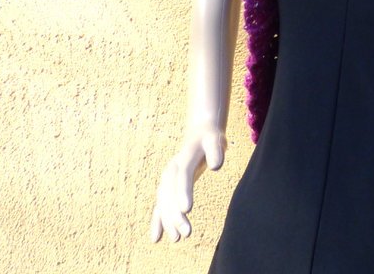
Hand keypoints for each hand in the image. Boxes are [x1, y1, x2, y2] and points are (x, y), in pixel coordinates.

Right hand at [150, 123, 225, 242]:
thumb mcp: (215, 139)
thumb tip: (216, 166)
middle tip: (186, 234)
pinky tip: (156, 238)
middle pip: (171, 194)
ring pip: (164, 203)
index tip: (187, 210)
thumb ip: (216, 151)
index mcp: (184, 157)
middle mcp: (172, 170)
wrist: (198, 133)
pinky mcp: (168, 188)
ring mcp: (167, 179)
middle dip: (176, 214)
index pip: (183, 175)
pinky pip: (160, 206)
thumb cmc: (210, 138)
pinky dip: (158, 221)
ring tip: (176, 240)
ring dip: (168, 221)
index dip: (184, 192)